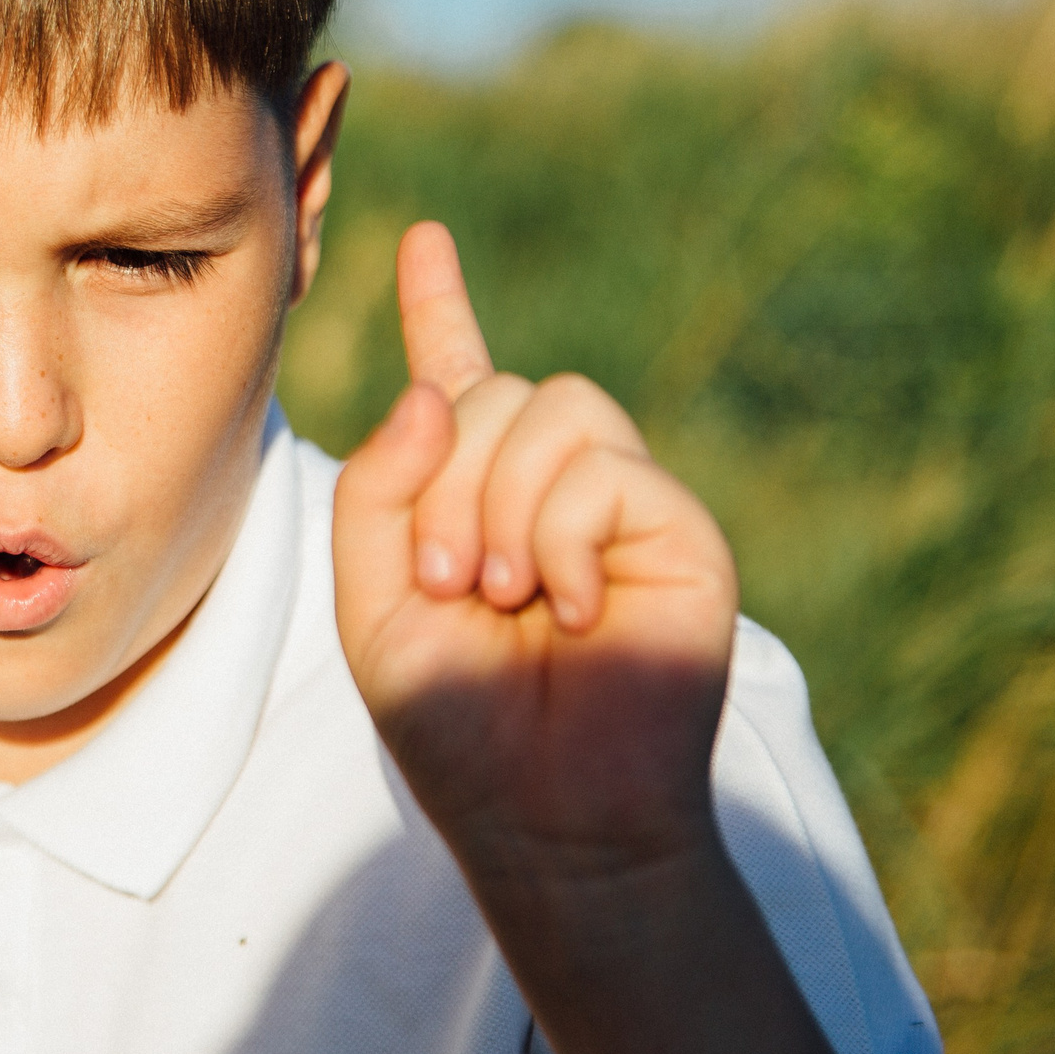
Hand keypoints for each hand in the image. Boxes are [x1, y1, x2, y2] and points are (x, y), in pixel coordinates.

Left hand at [333, 221, 736, 877]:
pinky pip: (605, 470)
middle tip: (453, 585)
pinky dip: (562, 538)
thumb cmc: (459, 724)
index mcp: (471, 493)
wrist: (544, 817)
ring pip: (553, 408)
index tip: (421, 236)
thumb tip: (431, 395)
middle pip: (493, 392)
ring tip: (502, 598)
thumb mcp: (374, 603)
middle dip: (446, 484)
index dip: (438, 303)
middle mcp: (551, 484)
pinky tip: (568, 610)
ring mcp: (621, 502)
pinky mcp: (680, 532)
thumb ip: (377, 491)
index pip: (457, 375)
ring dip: (501, 505)